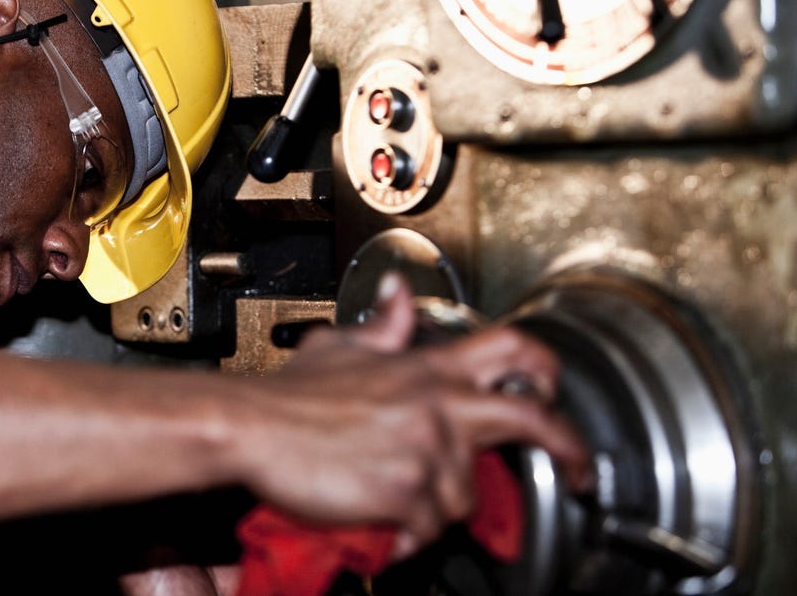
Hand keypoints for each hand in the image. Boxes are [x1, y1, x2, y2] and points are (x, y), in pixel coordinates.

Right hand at [234, 273, 591, 556]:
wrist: (250, 428)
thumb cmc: (290, 396)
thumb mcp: (341, 345)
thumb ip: (383, 325)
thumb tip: (399, 293)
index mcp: (425, 367)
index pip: (510, 350)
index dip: (547, 369)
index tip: (556, 391)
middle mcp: (436, 403)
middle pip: (530, 419)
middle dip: (569, 448)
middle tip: (577, 470)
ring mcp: (425, 448)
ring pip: (465, 495)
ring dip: (437, 507)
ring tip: (399, 500)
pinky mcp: (406, 491)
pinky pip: (427, 529)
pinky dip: (406, 535)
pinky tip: (380, 520)